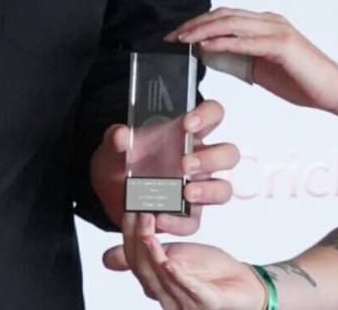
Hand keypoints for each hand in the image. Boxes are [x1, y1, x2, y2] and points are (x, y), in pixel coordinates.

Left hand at [90, 98, 238, 235]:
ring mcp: (197, 188)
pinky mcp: (186, 215)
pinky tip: (161, 217)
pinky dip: (180, 223)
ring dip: (209, 191)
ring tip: (186, 193)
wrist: (108, 191)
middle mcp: (200, 159)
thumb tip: (121, 135)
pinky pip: (194, 222)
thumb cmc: (121, 159)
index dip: (208, 115)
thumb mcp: (114, 145)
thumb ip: (117, 138)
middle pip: (229, 154)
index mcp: (188, 134)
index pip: (213, 115)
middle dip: (212, 159)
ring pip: (223, 189)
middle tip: (185, 164)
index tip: (188, 123)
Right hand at [104, 213, 265, 308]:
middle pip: (143, 269)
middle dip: (137, 240)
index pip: (134, 261)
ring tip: (148, 228)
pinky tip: (169, 262)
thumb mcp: (175, 256)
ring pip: (160, 279)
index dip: (128, 235)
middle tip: (140, 212)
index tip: (129, 208)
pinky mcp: (207, 304)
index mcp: (157, 284)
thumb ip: (148, 253)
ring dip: (152, 252)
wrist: (246, 286)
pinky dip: (176, 276)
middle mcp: (167, 297)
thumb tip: (107, 255)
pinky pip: (189, 291)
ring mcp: (186, 304)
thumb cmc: (210, 272)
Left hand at [172, 8, 337, 120]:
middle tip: (172, 35)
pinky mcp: (282, 45)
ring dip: (203, 30)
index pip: (225, 17)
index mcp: (266, 24)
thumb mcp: (262, 69)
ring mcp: (276, 30)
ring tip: (182, 39)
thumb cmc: (303, 82)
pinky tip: (205, 46)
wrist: (336, 92)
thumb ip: (239, 59)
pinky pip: (246, 41)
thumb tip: (210, 54)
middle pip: (224, 15)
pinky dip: (222, 42)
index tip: (178, 35)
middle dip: (195, 24)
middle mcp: (270, 21)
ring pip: (231, 23)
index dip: (199, 23)